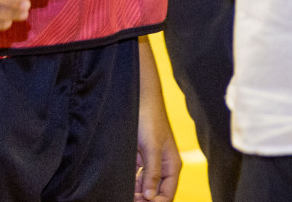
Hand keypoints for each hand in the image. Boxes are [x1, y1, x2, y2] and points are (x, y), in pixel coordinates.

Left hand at [136, 49, 181, 200]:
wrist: (139, 99)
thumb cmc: (149, 119)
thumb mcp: (150, 147)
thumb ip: (152, 172)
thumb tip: (151, 197)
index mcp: (171, 165)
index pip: (167, 194)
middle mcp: (162, 166)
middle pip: (155, 193)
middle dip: (143, 200)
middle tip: (126, 198)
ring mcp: (150, 164)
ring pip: (144, 188)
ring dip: (135, 193)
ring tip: (121, 191)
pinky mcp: (139, 160)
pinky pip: (135, 179)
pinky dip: (129, 184)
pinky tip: (120, 183)